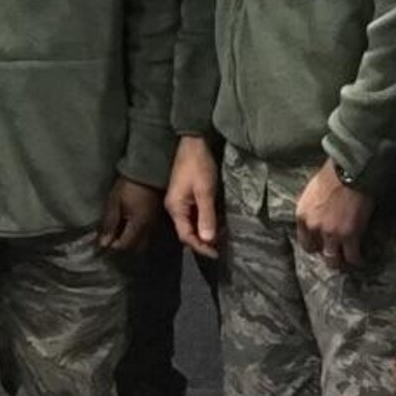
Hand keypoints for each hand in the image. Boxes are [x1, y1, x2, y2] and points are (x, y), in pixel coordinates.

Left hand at [97, 176, 162, 251]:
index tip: (104, 239)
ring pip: (143, 241)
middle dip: (123, 245)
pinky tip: (130, 223)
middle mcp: (149, 229)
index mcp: (138, 226)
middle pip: (136, 248)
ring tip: (121, 229)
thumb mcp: (115, 203)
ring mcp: (155, 224)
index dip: (112, 245)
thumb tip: (103, 244)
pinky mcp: (157, 217)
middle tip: (112, 235)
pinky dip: (138, 233)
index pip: (125, 246)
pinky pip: (148, 233)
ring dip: (131, 240)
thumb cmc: (129, 186)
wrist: (149, 170)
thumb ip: (109, 224)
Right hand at [165, 135, 221, 257]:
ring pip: (191, 224)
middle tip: (221, 246)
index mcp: (175, 207)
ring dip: (205, 231)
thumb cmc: (199, 165)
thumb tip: (208, 240)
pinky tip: (217, 222)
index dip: (200, 247)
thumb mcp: (205, 191)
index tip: (216, 253)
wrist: (194, 142)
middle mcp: (174, 207)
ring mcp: (179, 201)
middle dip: (203, 241)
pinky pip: (194, 214)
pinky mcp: (186, 196)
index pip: (185, 236)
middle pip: (187, 232)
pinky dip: (205, 221)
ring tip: (221, 236)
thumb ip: (206, 216)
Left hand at [294, 160, 372, 269]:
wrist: (350, 169)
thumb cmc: (333, 174)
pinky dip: (357, 261)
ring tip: (348, 262)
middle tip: (336, 254)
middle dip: (326, 254)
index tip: (322, 245)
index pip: (304, 241)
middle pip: (317, 252)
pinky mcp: (349, 235)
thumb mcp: (313, 192)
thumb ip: (313, 209)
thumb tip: (319, 217)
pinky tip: (360, 260)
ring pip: (333, 260)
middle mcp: (314, 227)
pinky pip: (352, 257)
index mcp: (302, 215)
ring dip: (341, 263)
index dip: (314, 245)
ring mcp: (331, 233)